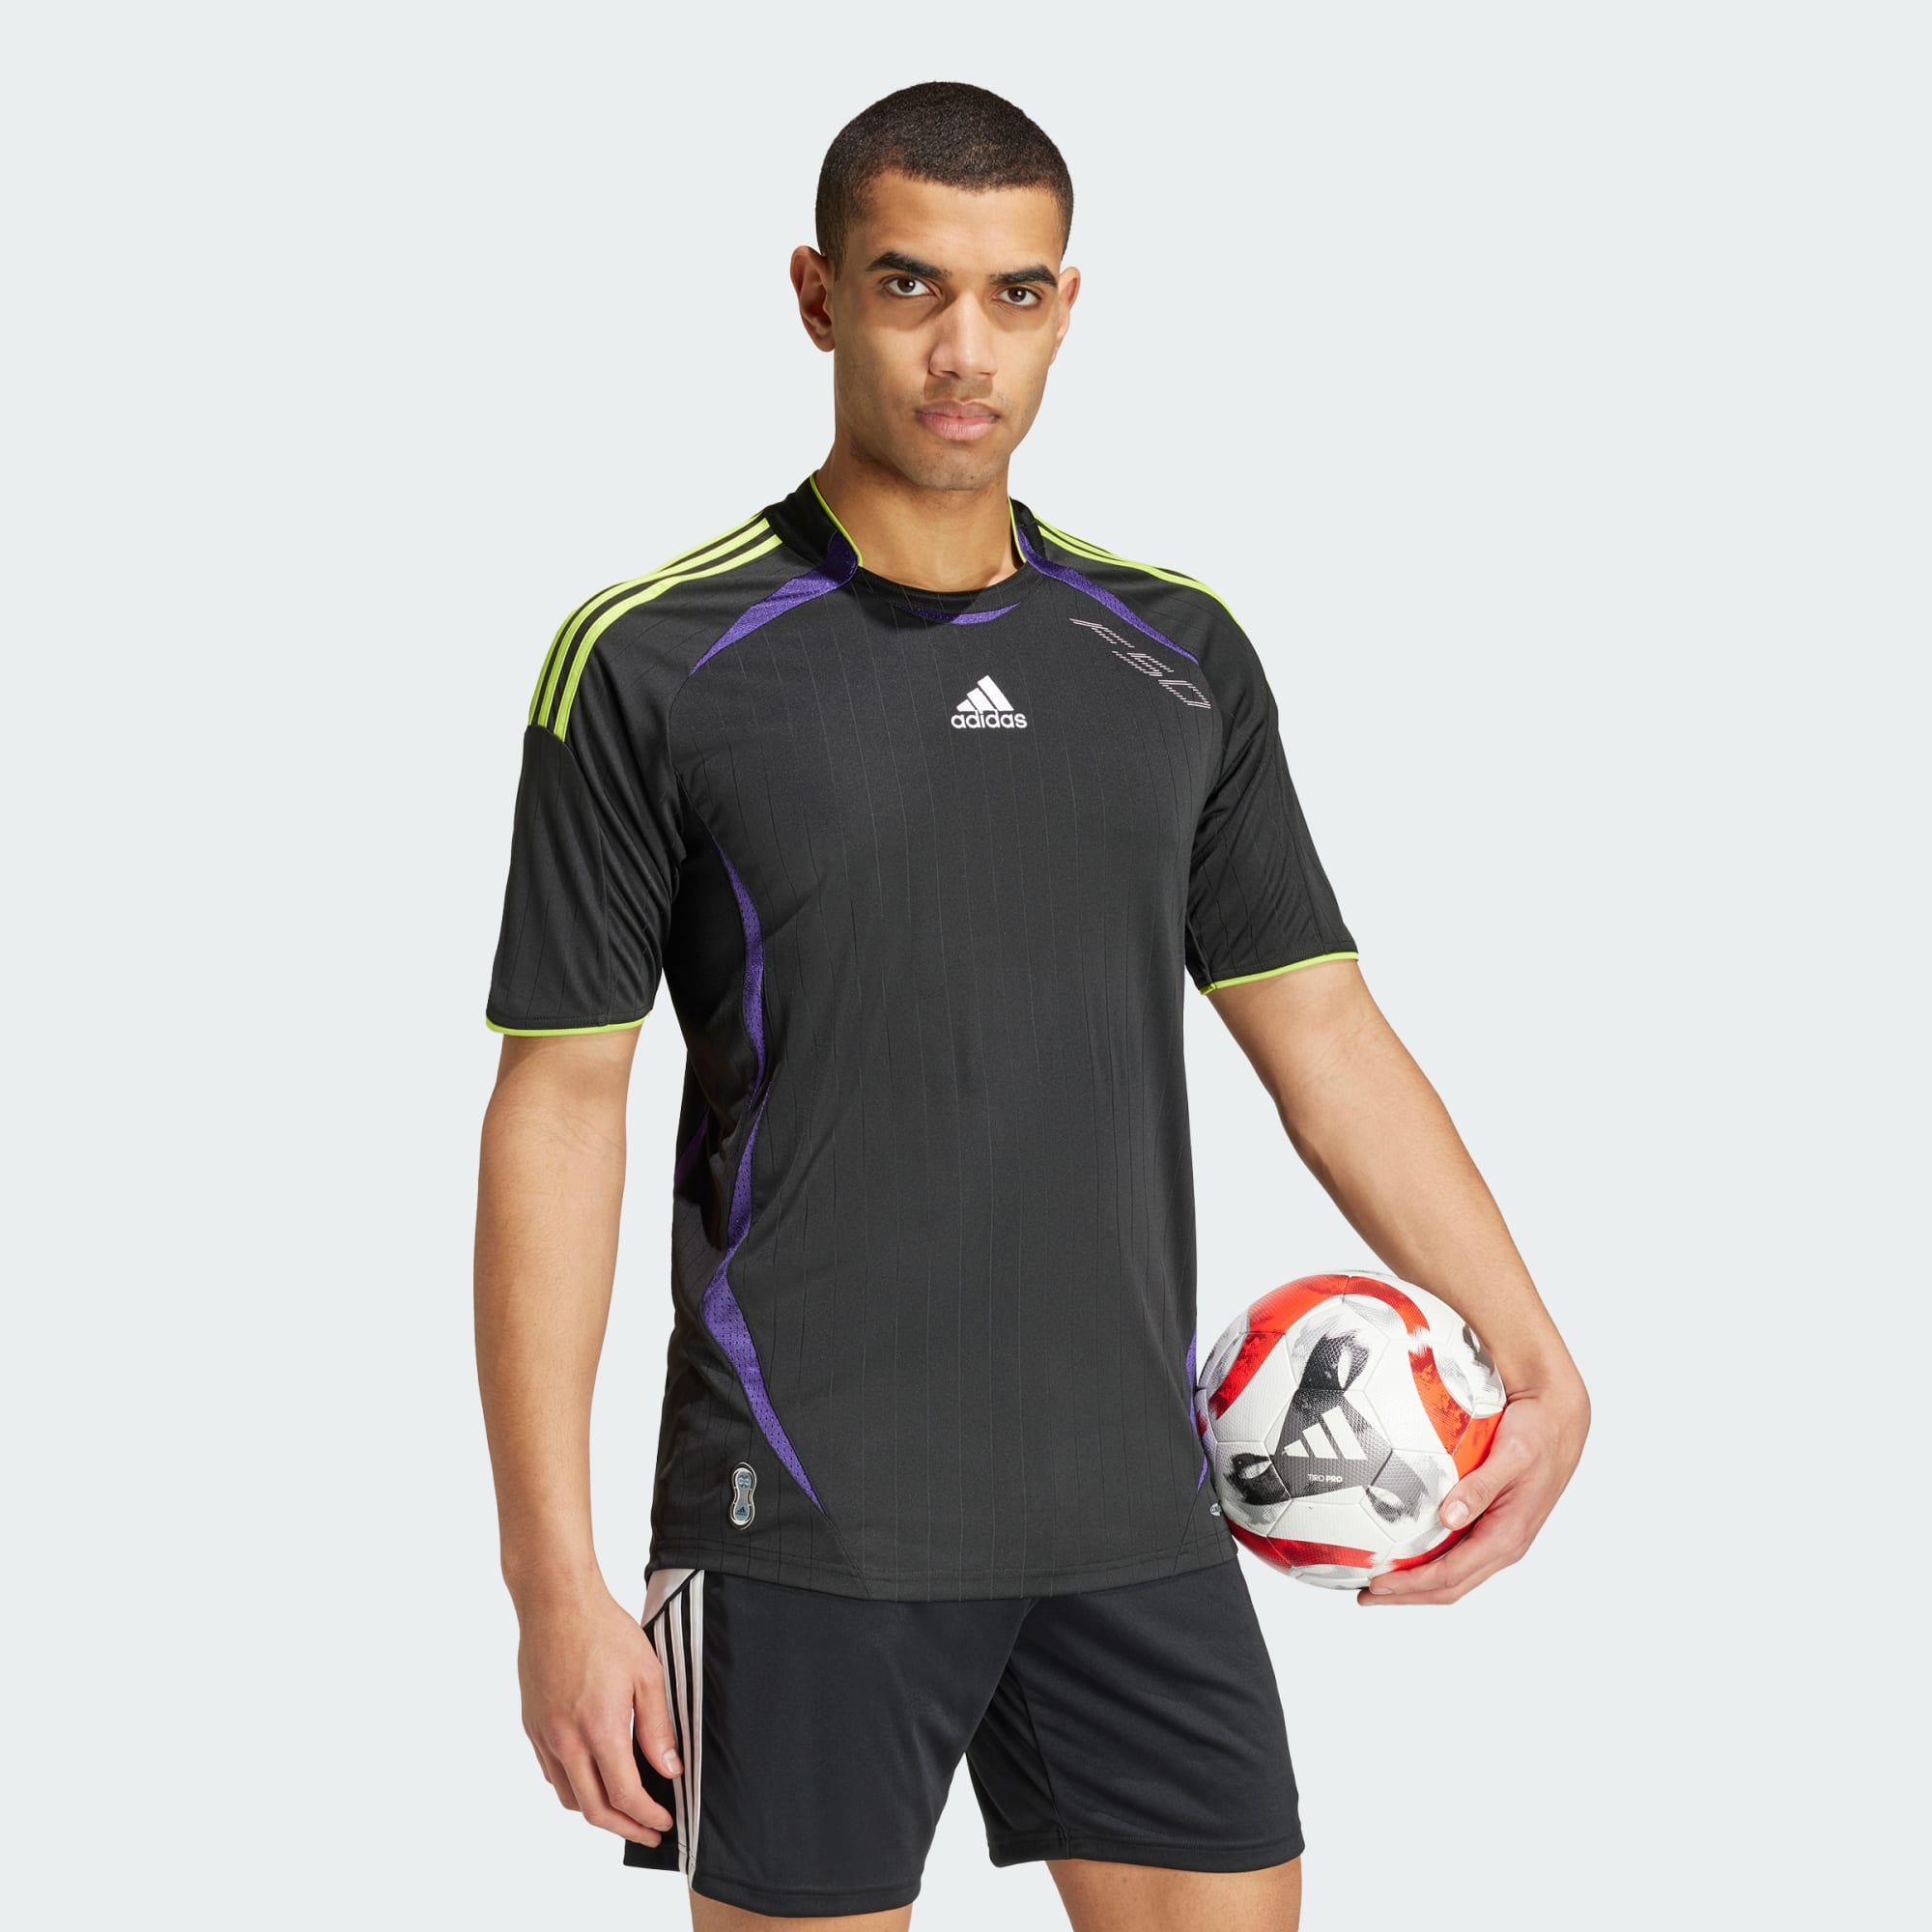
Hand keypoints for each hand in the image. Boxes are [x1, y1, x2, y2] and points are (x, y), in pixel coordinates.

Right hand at [516, 1582, 679, 1842]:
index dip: (647, 1817)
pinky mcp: (531, 1726)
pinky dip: (573, 1788)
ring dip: (597, 1812)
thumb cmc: (604, 1632)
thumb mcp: (647, 1674)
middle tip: (648, 1832)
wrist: (556, 1604)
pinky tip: (592, 1779)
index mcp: (599, 1729)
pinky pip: (552, 1773)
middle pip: (594, 1809)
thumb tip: (669, 1770)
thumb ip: (658, 1728)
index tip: (664, 1822)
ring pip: (569, 1797)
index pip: (624, 1795)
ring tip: (623, 1810)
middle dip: (625, 1828)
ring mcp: (544, 1736)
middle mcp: (566, 1740)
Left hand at [1357, 1370, 1589, 1605]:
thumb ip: (1480, 1487)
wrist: (1560, 1421)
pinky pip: (1458, 1554)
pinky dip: (1429, 1562)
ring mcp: (1500, 1538)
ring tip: (1378, 1583)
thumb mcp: (1511, 1455)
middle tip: (1365, 1595)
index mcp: (1507, 1536)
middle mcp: (1504, 1545)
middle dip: (1407, 1595)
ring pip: (1453, 1575)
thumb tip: (1448, 1518)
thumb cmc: (1537, 1434)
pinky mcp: (1493, 1525)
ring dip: (1416, 1584)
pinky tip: (1404, 1550)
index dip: (1411, 1585)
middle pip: (1449, 1586)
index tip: (1376, 1585)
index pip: (1451, 1574)